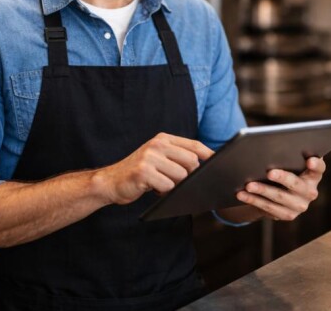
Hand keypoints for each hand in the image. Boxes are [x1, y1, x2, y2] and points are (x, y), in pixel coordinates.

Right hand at [96, 133, 213, 204]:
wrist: (110, 182)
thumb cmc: (139, 173)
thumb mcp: (157, 158)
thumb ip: (177, 157)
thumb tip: (205, 165)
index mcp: (163, 139)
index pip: (194, 145)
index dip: (209, 155)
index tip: (220, 164)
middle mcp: (157, 144)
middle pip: (192, 161)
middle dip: (192, 176)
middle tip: (180, 183)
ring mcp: (150, 157)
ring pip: (182, 175)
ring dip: (177, 186)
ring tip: (163, 185)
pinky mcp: (143, 171)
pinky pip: (168, 185)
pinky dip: (165, 192)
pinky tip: (154, 190)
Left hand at [236, 157, 324, 220]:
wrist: (278, 194)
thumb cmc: (284, 169)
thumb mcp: (289, 162)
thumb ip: (288, 154)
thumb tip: (271, 143)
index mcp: (313, 175)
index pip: (319, 168)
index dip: (316, 164)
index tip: (309, 160)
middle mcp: (310, 192)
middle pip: (296, 184)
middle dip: (282, 178)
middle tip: (269, 172)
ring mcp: (300, 205)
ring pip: (280, 197)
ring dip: (262, 191)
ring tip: (248, 185)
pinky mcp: (288, 215)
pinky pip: (268, 208)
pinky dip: (253, 200)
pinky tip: (241, 194)